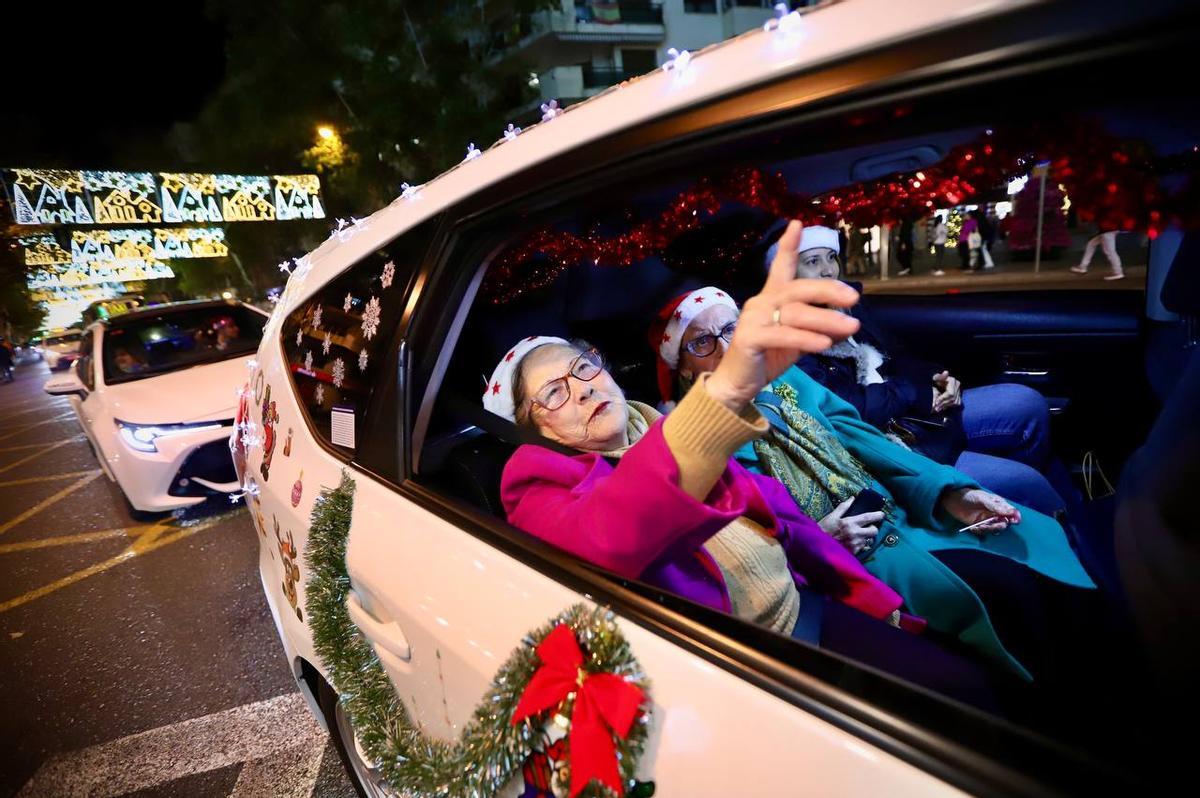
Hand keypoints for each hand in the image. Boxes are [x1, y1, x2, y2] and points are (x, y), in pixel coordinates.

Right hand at [707, 220, 860, 410]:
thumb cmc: (767, 358)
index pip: (779, 267)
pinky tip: (825, 344)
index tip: (797, 224)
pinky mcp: (750, 338)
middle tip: (853, 298)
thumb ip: (819, 328)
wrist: (738, 384)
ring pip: (795, 313)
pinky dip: (807, 339)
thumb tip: (849, 324)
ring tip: (851, 327)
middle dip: (827, 290)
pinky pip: (784, 335)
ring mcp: (753, 319)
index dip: (788, 246)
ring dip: (827, 320)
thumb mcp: (799, 341)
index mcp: (770, 298)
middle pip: (797, 289)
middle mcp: (761, 302)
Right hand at [819, 497, 883, 554]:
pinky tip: (853, 543)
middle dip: (873, 528)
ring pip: (868, 540)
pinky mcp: (854, 552)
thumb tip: (852, 498)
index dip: (877, 515)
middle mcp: (855, 534)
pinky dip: (860, 545)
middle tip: (868, 527)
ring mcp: (855, 544)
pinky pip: (863, 548)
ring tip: (857, 536)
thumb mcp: (832, 516)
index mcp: (850, 523)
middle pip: (874, 531)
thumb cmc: (824, 529)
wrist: (817, 546)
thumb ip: (844, 507)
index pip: (868, 517)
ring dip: (865, 537)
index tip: (882, 514)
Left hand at [931, 370, 961, 412]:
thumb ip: (938, 376)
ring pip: (955, 402)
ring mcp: (959, 390)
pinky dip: (949, 406)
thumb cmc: (934, 380)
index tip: (936, 402)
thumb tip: (946, 372)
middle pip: (953, 398)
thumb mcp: (934, 378)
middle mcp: (958, 385)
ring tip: (937, 408)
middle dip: (944, 403)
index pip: (950, 393)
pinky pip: (956, 403)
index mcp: (952, 380)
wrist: (936, 383)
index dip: (943, 398)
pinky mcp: (959, 395)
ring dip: (946, 406)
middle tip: (935, 408)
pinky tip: (942, 407)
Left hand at [940, 488, 1019, 534]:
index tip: (1014, 521)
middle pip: (1004, 523)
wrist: (952, 498)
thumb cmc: (969, 495)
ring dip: (988, 529)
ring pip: (994, 529)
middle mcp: (995, 513)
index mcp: (999, 504)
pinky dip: (980, 531)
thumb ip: (996, 506)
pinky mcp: (979, 525)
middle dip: (999, 526)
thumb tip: (1012, 512)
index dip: (1015, 518)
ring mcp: (987, 520)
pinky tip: (973, 528)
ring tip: (979, 526)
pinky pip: (984, 532)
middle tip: (990, 525)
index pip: (1011, 513)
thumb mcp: (983, 499)